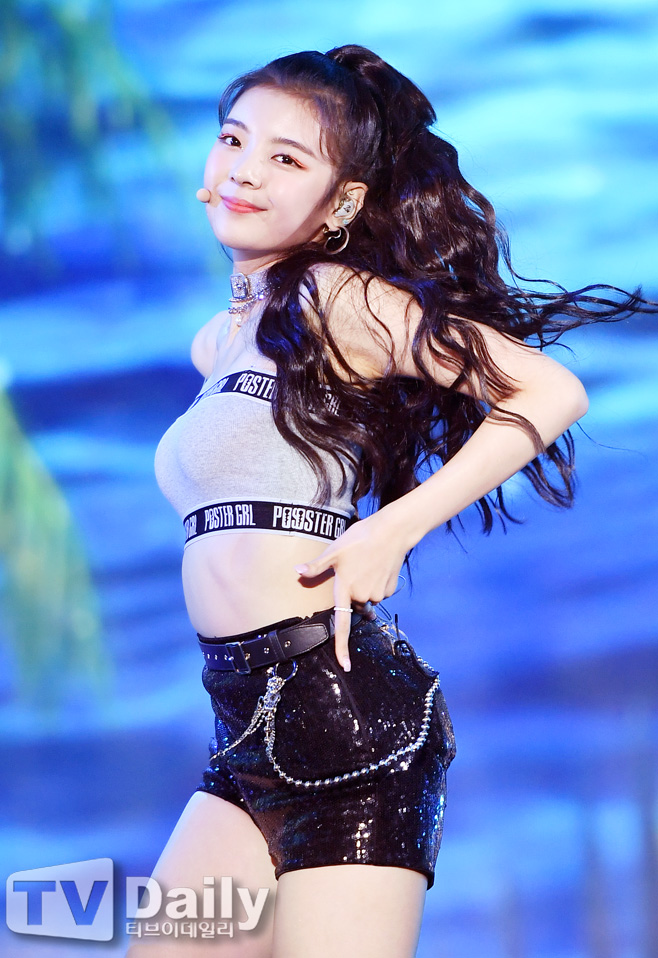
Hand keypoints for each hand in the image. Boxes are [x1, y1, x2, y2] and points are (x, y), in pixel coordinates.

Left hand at [294, 511, 405, 671]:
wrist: (392, 531)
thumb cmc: (360, 538)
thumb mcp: (334, 550)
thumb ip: (316, 566)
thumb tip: (297, 571)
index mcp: (345, 589)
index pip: (342, 624)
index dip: (342, 647)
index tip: (345, 666)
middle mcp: (363, 596)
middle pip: (354, 604)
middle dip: (351, 593)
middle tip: (352, 568)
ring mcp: (378, 594)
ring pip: (367, 598)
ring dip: (364, 587)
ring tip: (365, 563)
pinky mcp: (390, 589)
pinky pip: (379, 592)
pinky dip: (376, 583)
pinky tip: (377, 565)